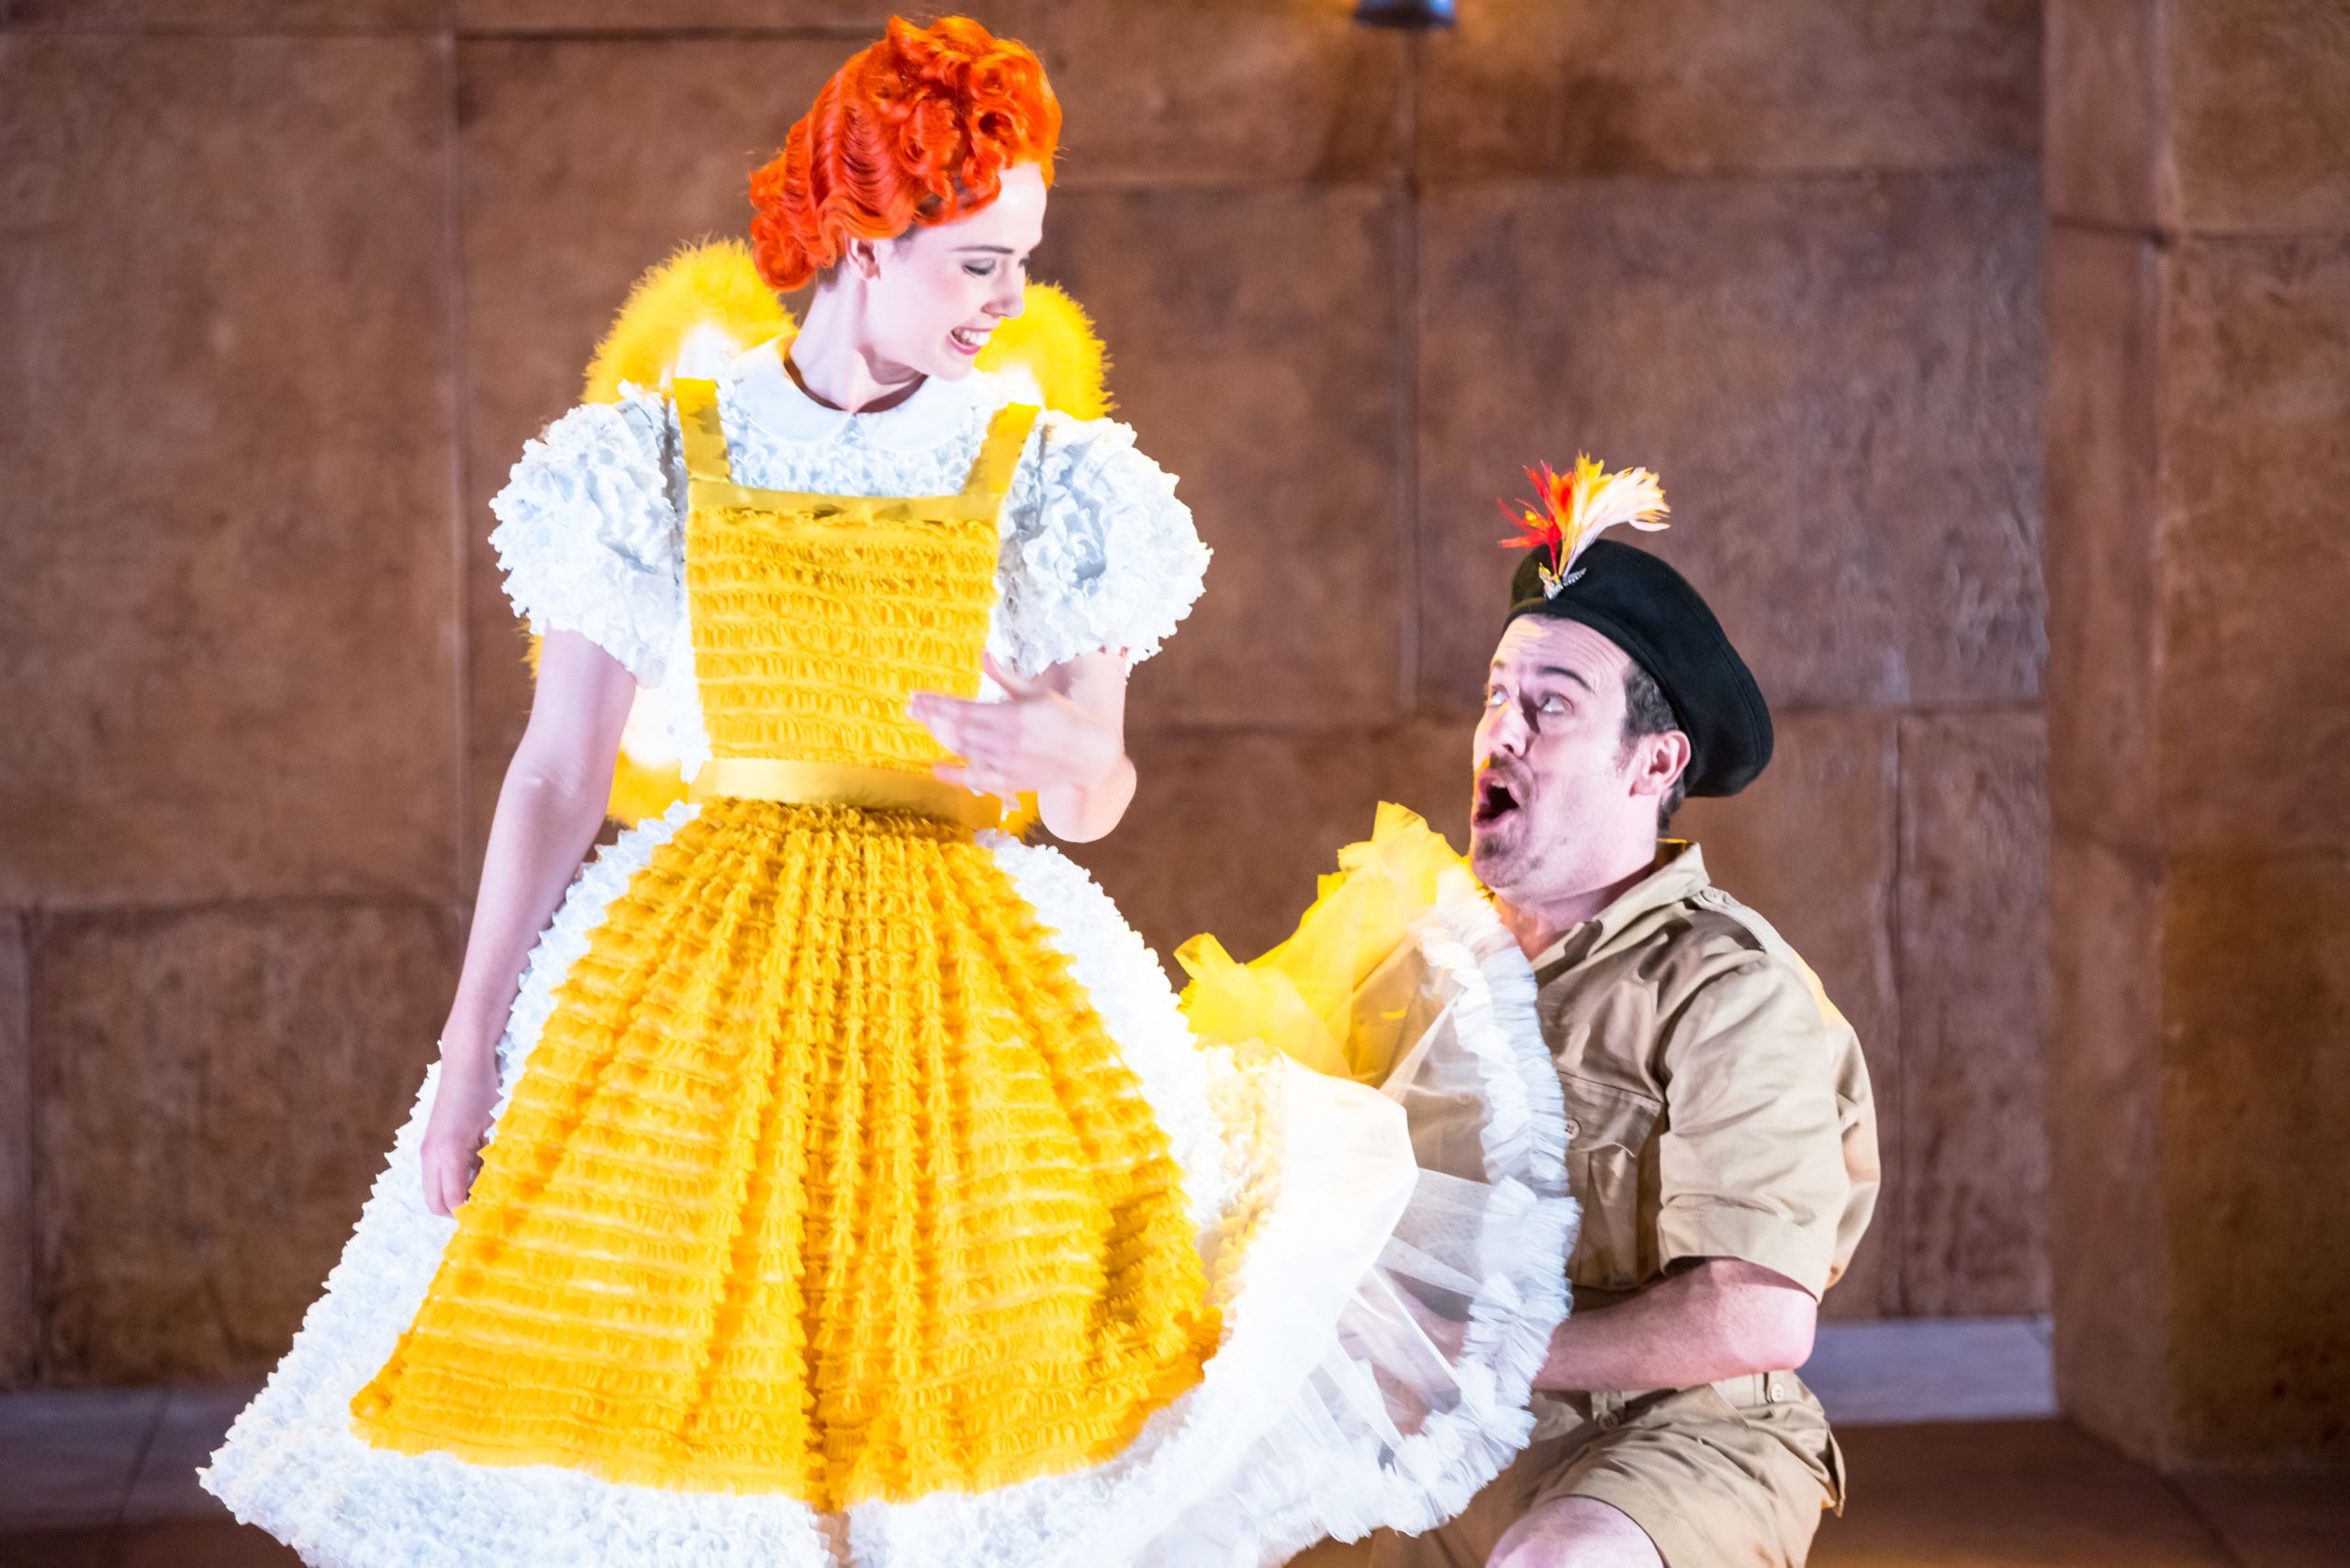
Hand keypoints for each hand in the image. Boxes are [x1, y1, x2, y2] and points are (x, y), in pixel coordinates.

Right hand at [419, 1047, 499, 1218]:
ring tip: (485, 1190)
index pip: (453, 1201)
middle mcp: (432, 1155)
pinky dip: (454, 1181)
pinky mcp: (431, 1144)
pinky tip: (478, 1171)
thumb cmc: (484, 1090)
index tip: (491, 1220)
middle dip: (458, 1212)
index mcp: (448, 1152)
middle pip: (436, 1204)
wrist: (465, 1061)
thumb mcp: (493, 1126)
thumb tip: (494, 1189)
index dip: (470, 1215)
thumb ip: (489, 1159)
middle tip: (487, 1209)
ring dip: (455, 1197)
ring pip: (434, 1191)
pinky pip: (437, 1175)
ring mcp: (428, 1149)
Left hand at [909, 653, 1123, 799]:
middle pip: (954, 729)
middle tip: (911, 707)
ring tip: (924, 722)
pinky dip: (953, 774)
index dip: (935, 703)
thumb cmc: (1063, 717)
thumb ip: (1004, 676)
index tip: (917, 695)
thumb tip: (982, 655)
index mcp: (1011, 715)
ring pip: (961, 750)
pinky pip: (973, 778)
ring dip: (939, 736)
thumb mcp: (1036, 691)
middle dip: (930, 716)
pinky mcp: (1007, 780)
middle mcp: (1004, 741)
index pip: (961, 708)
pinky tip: (936, 767)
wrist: (1088, 754)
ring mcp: (1004, 763)